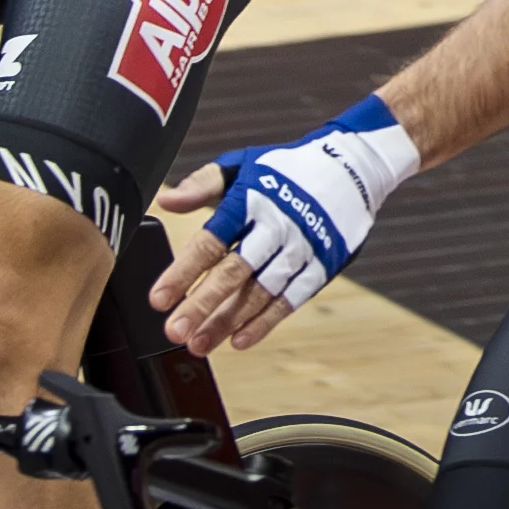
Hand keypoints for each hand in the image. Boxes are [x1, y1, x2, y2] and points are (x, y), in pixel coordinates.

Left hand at [151, 100, 419, 354]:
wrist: (349, 169)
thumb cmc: (284, 170)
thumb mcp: (240, 165)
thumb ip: (200, 185)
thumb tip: (165, 201)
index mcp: (249, 201)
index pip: (210, 242)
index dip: (183, 272)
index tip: (158, 299)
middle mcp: (275, 227)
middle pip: (235, 272)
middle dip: (203, 305)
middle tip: (175, 332)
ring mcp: (301, 249)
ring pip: (260, 292)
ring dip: (228, 321)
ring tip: (199, 343)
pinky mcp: (322, 266)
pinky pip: (291, 299)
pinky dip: (266, 322)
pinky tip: (240, 340)